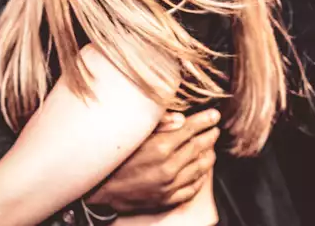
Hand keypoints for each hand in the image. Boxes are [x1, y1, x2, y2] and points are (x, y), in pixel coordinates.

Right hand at [86, 108, 220, 212]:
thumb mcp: (133, 134)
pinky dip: (200, 178)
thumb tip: (181, 118)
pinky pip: (191, 188)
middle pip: (198, 147)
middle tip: (215, 128)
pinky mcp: (167, 199)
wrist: (98, 189)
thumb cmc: (113, 158)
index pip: (190, 129)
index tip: (214, 115)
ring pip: (199, 168)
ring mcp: (169, 185)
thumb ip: (159, 124)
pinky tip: (202, 171)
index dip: (205, 120)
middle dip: (209, 136)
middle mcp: (169, 167)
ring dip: (208, 156)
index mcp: (161, 147)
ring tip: (211, 147)